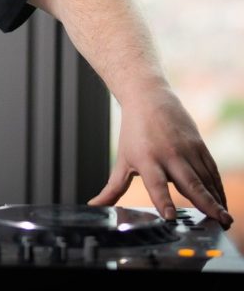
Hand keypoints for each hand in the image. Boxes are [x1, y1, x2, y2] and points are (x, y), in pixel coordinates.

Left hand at [88, 87, 232, 227]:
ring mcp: (187, 150)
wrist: (148, 97)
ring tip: (225, 220)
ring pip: (205, 179)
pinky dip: (218, 188)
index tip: (170, 217)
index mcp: (147, 159)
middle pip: (189, 182)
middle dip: (205, 203)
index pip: (155, 184)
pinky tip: (222, 203)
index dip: (163, 200)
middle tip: (218, 222)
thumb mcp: (122, 159)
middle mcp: (169, 155)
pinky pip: (212, 171)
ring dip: (217, 200)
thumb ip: (113, 188)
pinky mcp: (199, 146)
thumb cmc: (133, 132)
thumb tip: (94, 206)